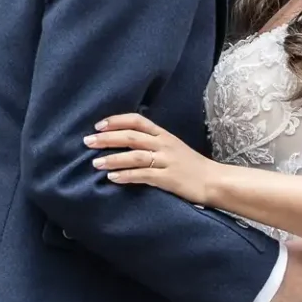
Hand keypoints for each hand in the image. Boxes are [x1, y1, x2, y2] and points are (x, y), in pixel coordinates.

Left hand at [85, 113, 221, 205]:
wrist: (214, 181)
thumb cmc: (191, 166)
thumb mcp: (173, 147)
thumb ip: (152, 142)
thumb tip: (125, 141)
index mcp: (164, 134)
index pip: (137, 120)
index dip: (116, 121)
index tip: (98, 125)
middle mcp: (164, 144)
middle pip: (131, 136)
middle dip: (107, 138)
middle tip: (88, 142)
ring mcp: (166, 161)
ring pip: (135, 155)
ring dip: (112, 158)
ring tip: (95, 163)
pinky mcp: (168, 178)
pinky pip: (143, 175)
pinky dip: (126, 176)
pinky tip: (113, 178)